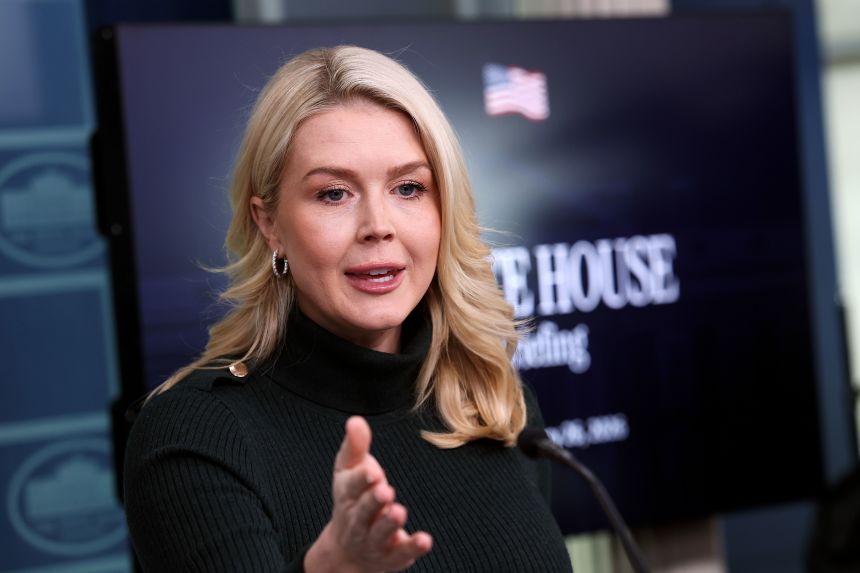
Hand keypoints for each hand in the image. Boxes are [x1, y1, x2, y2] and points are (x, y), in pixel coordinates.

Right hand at [305, 416, 432, 572]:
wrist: (347, 550)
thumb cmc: (353, 498)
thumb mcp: (349, 470)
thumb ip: (356, 446)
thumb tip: (355, 420)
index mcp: (347, 495)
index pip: (352, 486)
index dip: (361, 479)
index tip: (371, 471)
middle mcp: (357, 520)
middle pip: (363, 512)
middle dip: (373, 502)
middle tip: (385, 490)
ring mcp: (373, 540)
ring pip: (379, 534)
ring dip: (388, 524)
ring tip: (399, 512)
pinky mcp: (391, 556)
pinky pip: (401, 553)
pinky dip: (412, 548)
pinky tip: (425, 540)